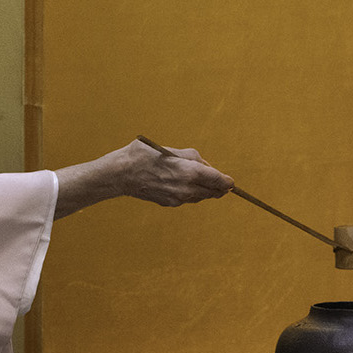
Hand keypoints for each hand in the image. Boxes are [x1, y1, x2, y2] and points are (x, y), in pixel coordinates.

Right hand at [53, 139, 233, 217]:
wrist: (121, 174)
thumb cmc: (143, 155)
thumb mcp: (170, 149)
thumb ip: (192, 157)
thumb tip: (206, 166)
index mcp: (190, 172)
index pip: (219, 181)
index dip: (227, 181)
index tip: (231, 182)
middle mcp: (187, 188)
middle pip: (213, 193)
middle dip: (219, 188)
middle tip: (222, 183)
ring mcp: (178, 199)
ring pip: (200, 197)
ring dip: (205, 190)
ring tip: (202, 181)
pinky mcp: (169, 203)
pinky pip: (187, 199)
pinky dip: (190, 193)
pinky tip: (182, 185)